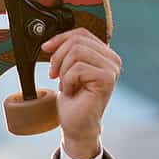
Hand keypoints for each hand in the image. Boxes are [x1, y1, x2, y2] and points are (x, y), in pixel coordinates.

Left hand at [41, 28, 121, 158]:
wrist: (76, 124)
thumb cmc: (72, 99)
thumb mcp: (66, 68)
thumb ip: (67, 51)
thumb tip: (50, 42)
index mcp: (104, 54)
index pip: (81, 33)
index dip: (60, 38)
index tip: (46, 49)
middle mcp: (112, 59)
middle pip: (77, 40)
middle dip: (58, 57)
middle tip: (54, 75)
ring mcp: (112, 69)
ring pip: (76, 52)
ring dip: (63, 71)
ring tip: (67, 85)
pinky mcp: (107, 79)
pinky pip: (77, 68)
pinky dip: (68, 81)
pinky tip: (72, 91)